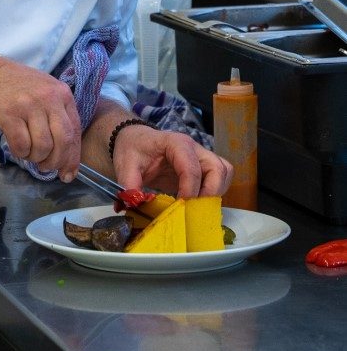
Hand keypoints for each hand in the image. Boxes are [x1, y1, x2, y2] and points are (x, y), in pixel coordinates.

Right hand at [0, 63, 80, 182]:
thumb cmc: (20, 88)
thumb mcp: (46, 94)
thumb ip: (58, 119)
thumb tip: (67, 162)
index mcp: (63, 94)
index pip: (74, 132)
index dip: (72, 158)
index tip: (67, 174)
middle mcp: (49, 98)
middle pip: (62, 141)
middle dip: (55, 161)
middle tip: (45, 166)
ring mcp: (29, 105)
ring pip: (42, 146)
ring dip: (35, 157)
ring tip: (28, 153)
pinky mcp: (9, 113)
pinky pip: (21, 145)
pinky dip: (20, 153)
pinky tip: (17, 147)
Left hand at [111, 124, 232, 197]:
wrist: (135, 142)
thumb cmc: (133, 149)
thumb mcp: (125, 164)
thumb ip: (129, 184)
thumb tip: (135, 204)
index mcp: (175, 143)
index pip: (191, 166)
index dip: (189, 189)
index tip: (180, 206)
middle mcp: (193, 148)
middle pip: (217, 167)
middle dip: (210, 191)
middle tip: (193, 208)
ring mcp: (201, 156)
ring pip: (224, 171)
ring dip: (216, 192)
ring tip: (197, 206)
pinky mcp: (202, 167)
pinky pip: (221, 177)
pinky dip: (216, 191)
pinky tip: (199, 202)